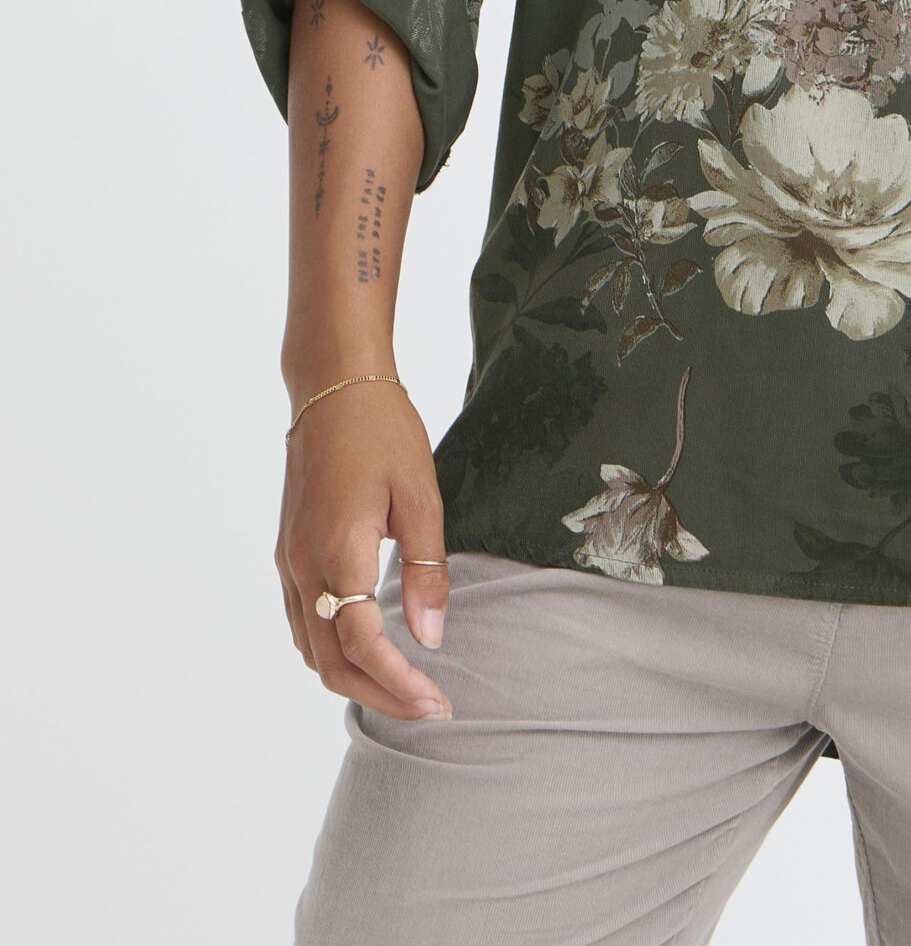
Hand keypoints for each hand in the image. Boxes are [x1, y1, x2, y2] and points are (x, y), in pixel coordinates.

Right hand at [276, 380, 454, 721]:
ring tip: (404, 689)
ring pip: (310, 649)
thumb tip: (430, 638)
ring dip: (353, 680)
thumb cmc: (383, 431)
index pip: (361, 645)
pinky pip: (302, 623)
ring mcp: (288, 562)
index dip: (399, 682)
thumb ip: (425, 569)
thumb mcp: (420, 494)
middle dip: (379, 695)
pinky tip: (366, 652)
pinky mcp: (287, 553)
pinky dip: (331, 652)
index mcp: (337, 551)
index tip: (437, 701)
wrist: (332, 386)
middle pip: (329, 663)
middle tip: (430, 707)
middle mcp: (302, 566)